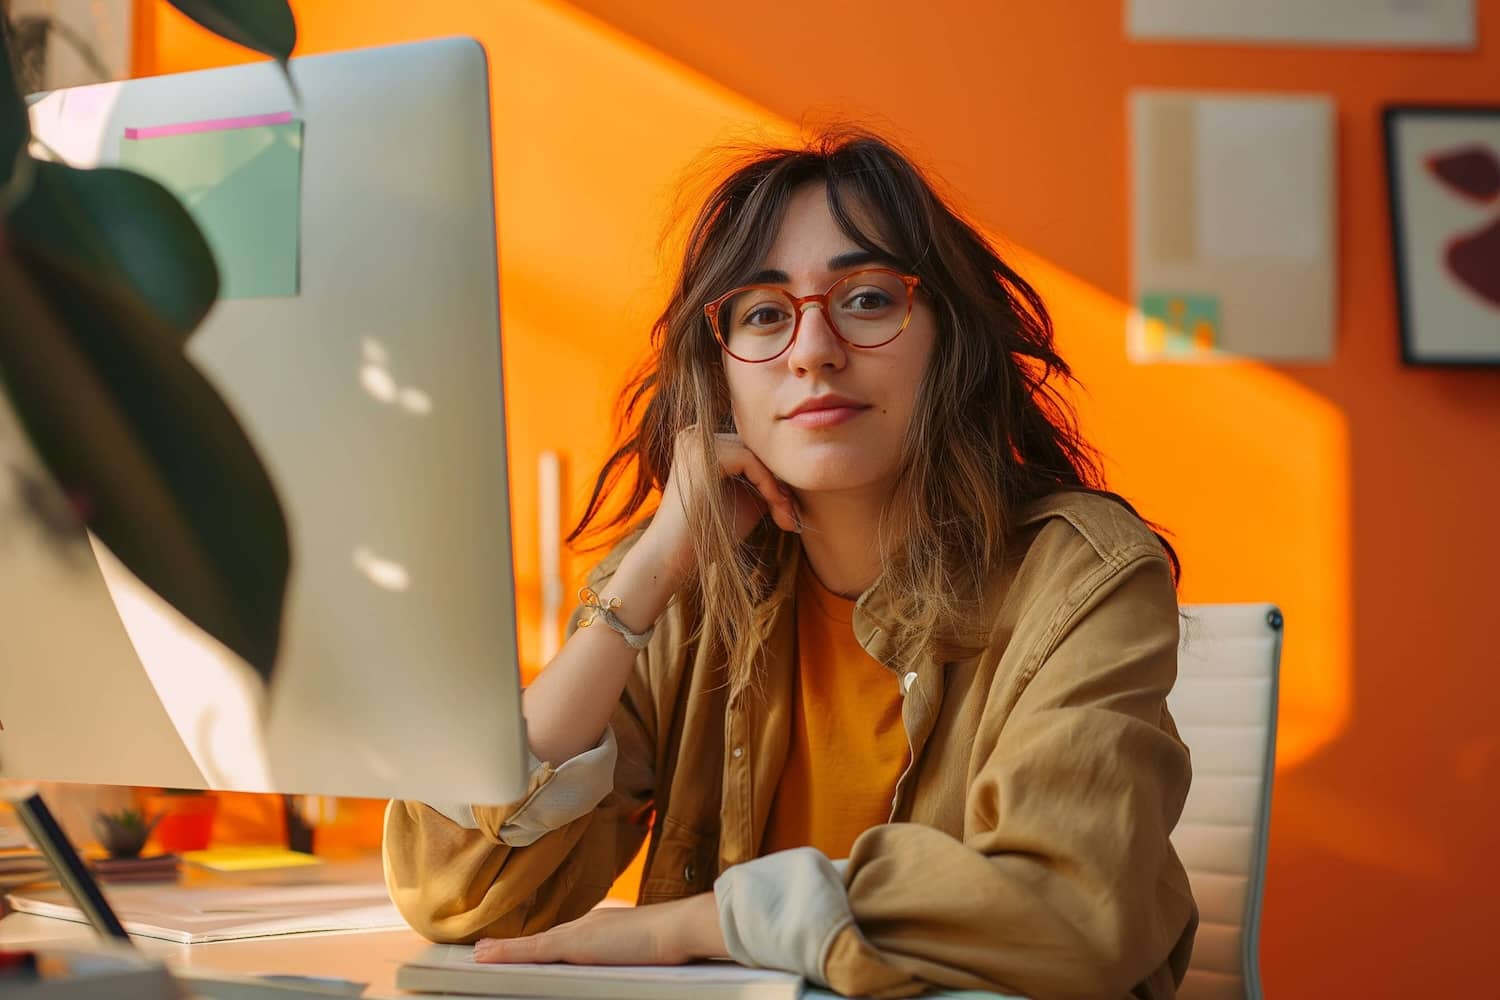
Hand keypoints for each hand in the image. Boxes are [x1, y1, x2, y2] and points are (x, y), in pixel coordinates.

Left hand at [473, 892, 726, 965]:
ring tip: (478, 954)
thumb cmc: (668, 940)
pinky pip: (532, 950)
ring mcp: (578, 933)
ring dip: (504, 950)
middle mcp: (584, 926)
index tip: (516, 950)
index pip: (561, 938)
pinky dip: (507, 953)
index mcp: (599, 928)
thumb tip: (631, 952)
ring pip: (532, 944)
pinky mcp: (572, 944)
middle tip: (485, 951)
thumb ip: (628, 948)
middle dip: (515, 947)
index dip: (537, 945)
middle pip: (542, 940)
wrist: (677, 928)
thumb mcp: (642, 946)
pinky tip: (485, 957)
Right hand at [644, 427, 799, 579]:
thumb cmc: (711, 533)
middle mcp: (695, 434)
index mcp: (701, 442)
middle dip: (778, 483)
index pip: (750, 449)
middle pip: (754, 449)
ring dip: (777, 486)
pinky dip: (768, 485)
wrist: (675, 558)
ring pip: (756, 454)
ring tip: (786, 517)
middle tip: (790, 516)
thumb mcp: (747, 498)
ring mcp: (696, 441)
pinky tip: (776, 507)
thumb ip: (765, 479)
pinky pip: (750, 460)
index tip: (788, 511)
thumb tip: (796, 467)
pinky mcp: (703, 453)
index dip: (773, 477)